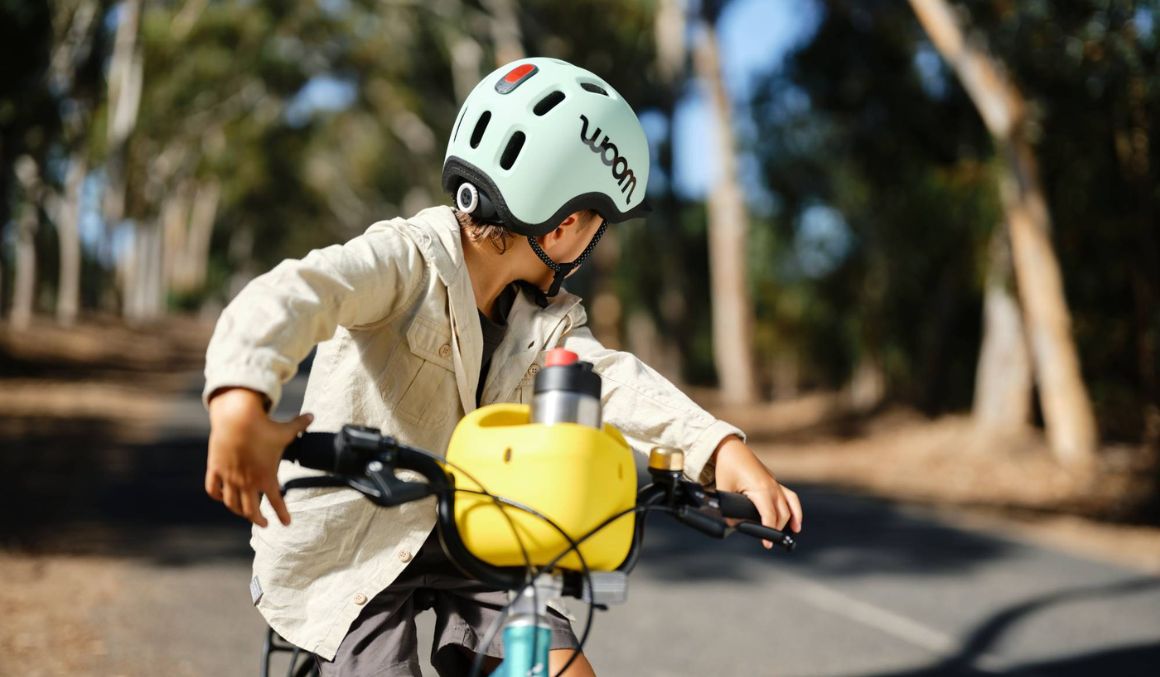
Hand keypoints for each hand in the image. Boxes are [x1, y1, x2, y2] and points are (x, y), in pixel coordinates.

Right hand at [205, 387, 312, 526]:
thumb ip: (300, 425)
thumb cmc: (264, 426)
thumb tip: (313, 415)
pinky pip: (214, 489)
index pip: (277, 503)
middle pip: (251, 511)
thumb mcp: (285, 429)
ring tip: (244, 513)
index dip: (282, 515)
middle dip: (258, 519)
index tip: (287, 523)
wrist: (237, 418)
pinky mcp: (215, 469)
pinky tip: (222, 497)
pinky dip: (218, 496)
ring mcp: (230, 477)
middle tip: (264, 523)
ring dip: (239, 511)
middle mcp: (247, 482)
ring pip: (232, 504)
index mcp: (266, 477)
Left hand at [711, 435, 802, 548]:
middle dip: (777, 529)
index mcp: (760, 488)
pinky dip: (795, 508)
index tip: (766, 544)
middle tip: (768, 543)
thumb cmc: (727, 468)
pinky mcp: (774, 481)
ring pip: (790, 504)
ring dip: (792, 518)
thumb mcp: (724, 490)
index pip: (770, 515)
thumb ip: (729, 510)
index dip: (768, 531)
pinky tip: (795, 518)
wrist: (730, 448)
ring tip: (793, 532)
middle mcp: (772, 486)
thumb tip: (734, 525)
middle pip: (782, 513)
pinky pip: (789, 496)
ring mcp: (775, 483)